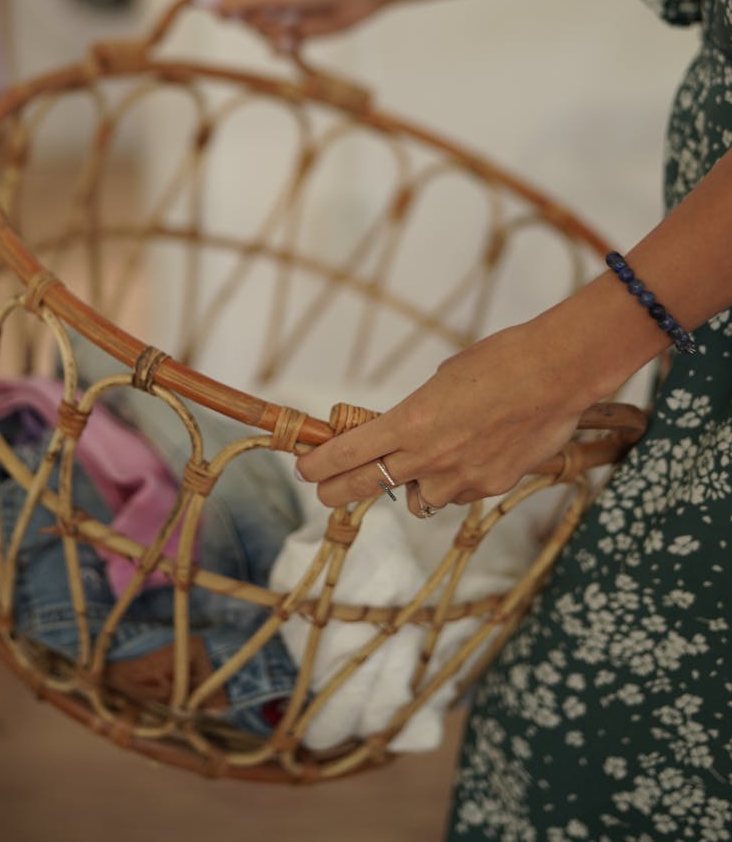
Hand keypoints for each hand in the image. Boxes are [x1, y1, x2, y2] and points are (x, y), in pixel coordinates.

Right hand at [209, 0, 392, 47]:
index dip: (223, 9)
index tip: (223, 18)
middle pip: (243, 21)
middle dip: (256, 22)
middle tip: (276, 13)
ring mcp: (286, 15)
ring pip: (262, 36)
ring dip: (275, 34)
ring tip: (295, 23)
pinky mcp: (302, 33)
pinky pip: (280, 47)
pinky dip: (285, 47)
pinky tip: (297, 38)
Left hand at [296, 324, 591, 514]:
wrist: (556, 373)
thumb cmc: (500, 361)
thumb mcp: (444, 379)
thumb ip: (420, 413)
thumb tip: (410, 431)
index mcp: (410, 421)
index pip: (349, 453)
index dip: (321, 465)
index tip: (304, 469)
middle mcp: (429, 457)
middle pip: (367, 486)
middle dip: (340, 491)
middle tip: (325, 492)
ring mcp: (461, 478)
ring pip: (421, 498)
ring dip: (416, 486)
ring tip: (423, 467)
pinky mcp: (491, 487)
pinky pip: (461, 495)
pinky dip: (458, 484)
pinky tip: (473, 459)